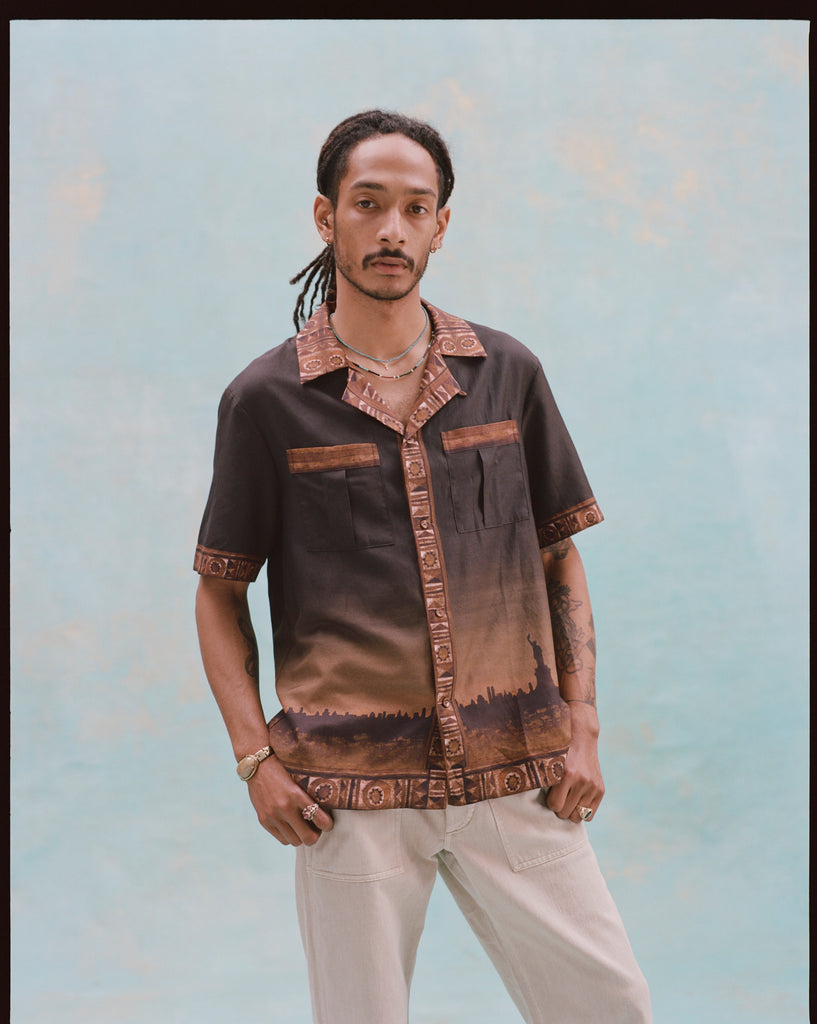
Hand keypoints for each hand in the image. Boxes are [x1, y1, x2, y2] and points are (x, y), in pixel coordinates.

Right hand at [246, 754, 333, 845]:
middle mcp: (285, 807)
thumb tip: (324, 814)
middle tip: (315, 827)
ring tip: (302, 826)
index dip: (327, 825)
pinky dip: (289, 835)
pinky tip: (290, 825)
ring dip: (301, 836)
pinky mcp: (264, 821)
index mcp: (297, 794)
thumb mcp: (299, 779)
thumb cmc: (283, 771)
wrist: (258, 766)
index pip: (320, 819)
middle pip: (308, 838)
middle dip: (315, 835)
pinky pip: (282, 839)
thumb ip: (310, 795)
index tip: (327, 823)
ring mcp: (273, 816)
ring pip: (295, 841)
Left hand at [546, 702, 604, 823]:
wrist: (580, 737)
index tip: (549, 794)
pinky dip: (582, 811)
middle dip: (559, 807)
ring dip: (570, 810)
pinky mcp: (600, 789)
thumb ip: (541, 779)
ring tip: (566, 798)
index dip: (550, 801)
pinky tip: (576, 801)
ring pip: (578, 816)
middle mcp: (582, 780)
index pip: (555, 805)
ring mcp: (592, 786)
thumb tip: (526, 800)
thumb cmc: (558, 750)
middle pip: (565, 813)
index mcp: (567, 773)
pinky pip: (589, 815)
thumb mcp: (546, 760)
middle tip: (557, 796)